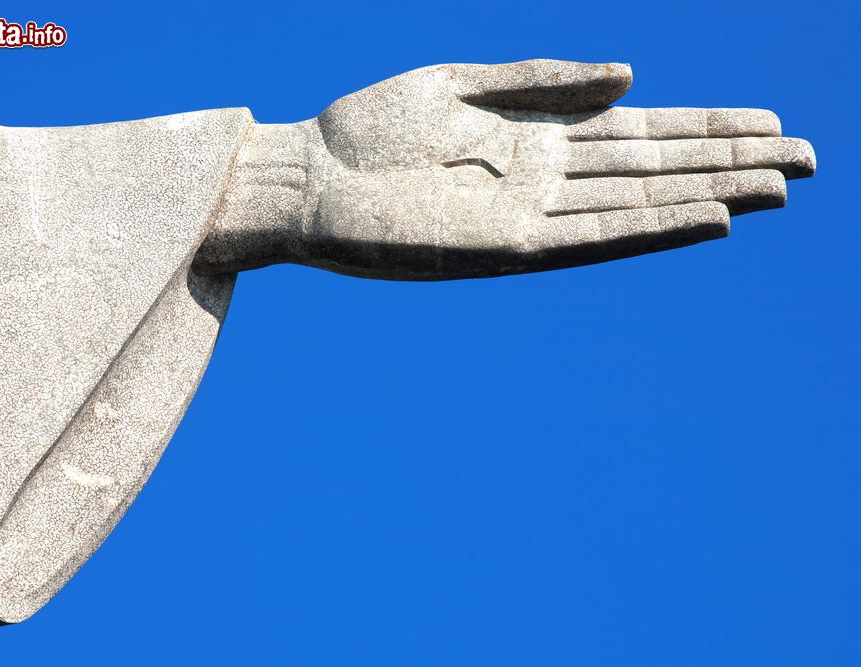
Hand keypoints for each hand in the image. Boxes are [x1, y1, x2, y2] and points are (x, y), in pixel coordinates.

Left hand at [193, 59, 814, 279]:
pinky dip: (651, 227)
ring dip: (709, 193)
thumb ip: (542, 80)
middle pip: (654, 166)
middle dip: (728, 160)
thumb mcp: (458, 83)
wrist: (305, 179)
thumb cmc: (368, 129)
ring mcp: (529, 215)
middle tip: (809, 158)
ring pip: (638, 202)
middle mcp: (543, 178)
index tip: (769, 123)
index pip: (638, 129)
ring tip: (778, 186)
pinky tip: (706, 216)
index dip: (704, 127)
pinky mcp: (504, 249)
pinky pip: (592, 238)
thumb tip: (632, 73)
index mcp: (533, 135)